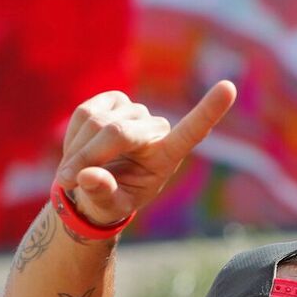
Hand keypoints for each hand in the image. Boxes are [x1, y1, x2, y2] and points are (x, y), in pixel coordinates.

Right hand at [56, 81, 236, 225]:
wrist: (94, 186)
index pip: (193, 131)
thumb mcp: (108, 208)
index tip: (229, 88)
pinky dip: (73, 136)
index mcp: (168, 155)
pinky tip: (78, 152)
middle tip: (67, 181)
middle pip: (117, 132)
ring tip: (75, 172)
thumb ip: (103, 194)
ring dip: (77, 150)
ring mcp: (135, 111)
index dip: (209, 109)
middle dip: (87, 156)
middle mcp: (156, 129)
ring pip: (95, 121)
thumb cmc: (110, 201)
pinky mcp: (112, 101)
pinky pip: (84, 113)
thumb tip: (89, 176)